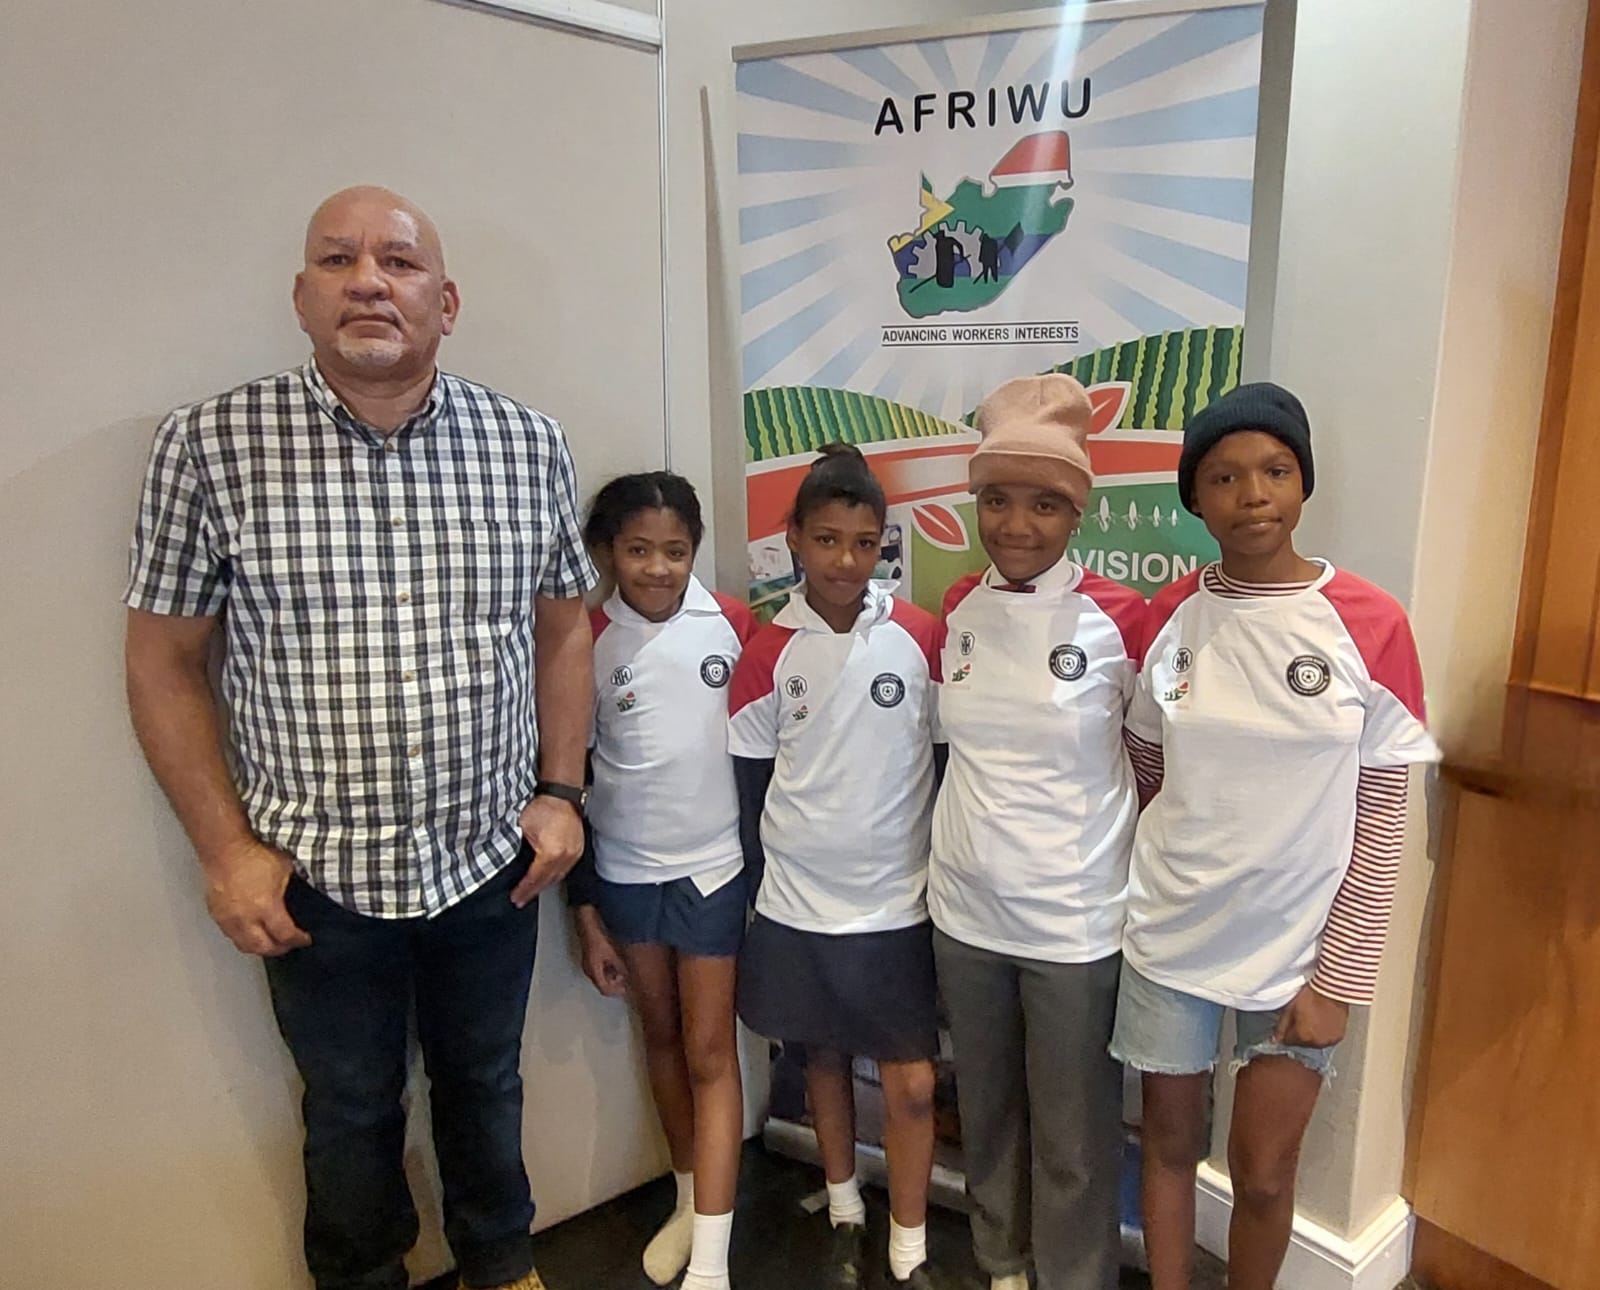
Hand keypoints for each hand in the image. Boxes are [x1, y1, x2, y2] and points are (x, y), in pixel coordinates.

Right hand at [202, 838, 310, 956]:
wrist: (225, 847)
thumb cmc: (255, 853)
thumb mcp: (285, 868)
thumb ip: (294, 887)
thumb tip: (304, 895)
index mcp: (266, 907)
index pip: (285, 935)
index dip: (298, 940)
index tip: (305, 939)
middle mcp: (246, 918)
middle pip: (263, 948)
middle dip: (279, 948)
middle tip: (289, 944)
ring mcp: (228, 918)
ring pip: (244, 946)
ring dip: (260, 947)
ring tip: (271, 942)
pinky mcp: (216, 914)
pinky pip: (231, 935)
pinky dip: (244, 938)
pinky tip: (251, 932)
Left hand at [511, 794, 584, 907]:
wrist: (561, 794)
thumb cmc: (542, 806)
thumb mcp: (522, 827)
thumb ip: (516, 847)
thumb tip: (505, 861)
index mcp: (550, 853)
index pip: (534, 878)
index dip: (523, 889)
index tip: (515, 897)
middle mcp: (565, 856)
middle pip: (547, 881)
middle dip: (533, 891)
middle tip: (521, 899)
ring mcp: (574, 853)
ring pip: (558, 877)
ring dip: (544, 885)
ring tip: (532, 891)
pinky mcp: (578, 849)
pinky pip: (565, 869)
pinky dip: (554, 876)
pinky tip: (547, 878)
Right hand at [574, 907, 629, 998]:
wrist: (587, 918)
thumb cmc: (598, 934)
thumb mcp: (613, 952)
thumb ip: (620, 966)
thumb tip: (629, 975)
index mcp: (593, 970)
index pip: (604, 989)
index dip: (618, 991)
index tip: (628, 988)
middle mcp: (589, 968)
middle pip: (602, 984)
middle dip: (616, 983)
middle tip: (628, 978)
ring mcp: (588, 961)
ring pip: (601, 975)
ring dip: (613, 975)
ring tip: (624, 968)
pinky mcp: (590, 954)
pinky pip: (600, 966)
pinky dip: (609, 967)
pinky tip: (617, 958)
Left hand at [1272, 984, 1349, 1048]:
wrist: (1331, 990)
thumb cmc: (1310, 996)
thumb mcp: (1290, 1009)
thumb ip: (1282, 1026)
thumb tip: (1276, 1039)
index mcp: (1303, 1036)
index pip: (1288, 1042)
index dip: (1285, 1033)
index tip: (1287, 1026)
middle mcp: (1316, 1042)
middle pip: (1302, 1044)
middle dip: (1299, 1035)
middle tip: (1301, 1020)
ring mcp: (1329, 1041)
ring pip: (1314, 1043)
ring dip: (1312, 1036)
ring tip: (1313, 1021)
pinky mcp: (1338, 1037)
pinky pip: (1327, 1040)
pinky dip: (1323, 1035)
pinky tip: (1322, 1024)